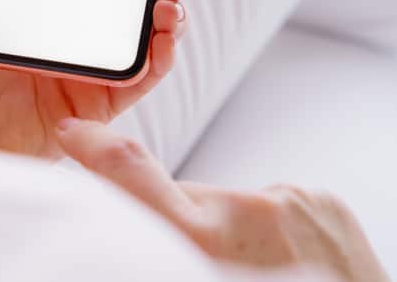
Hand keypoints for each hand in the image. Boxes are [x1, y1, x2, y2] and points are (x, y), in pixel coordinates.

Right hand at [55, 119, 388, 281]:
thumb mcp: (199, 278)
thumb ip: (169, 246)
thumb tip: (148, 229)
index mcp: (206, 241)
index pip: (134, 177)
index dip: (96, 148)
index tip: (73, 130)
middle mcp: (247, 210)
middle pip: (190, 199)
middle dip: (190, 224)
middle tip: (211, 265)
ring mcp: (291, 199)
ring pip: (236, 206)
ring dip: (241, 234)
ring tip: (267, 274)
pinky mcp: (323, 197)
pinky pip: (278, 207)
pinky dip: (279, 233)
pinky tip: (298, 266)